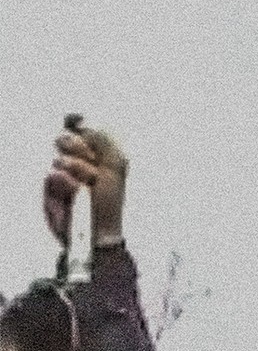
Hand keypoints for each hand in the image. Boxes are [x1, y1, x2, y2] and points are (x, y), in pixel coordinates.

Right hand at [44, 117, 127, 247]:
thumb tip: (84, 121)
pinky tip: (76, 193)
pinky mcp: (49, 187)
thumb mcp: (116, 166)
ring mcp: (59, 172)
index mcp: (89, 151)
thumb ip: (104, 139)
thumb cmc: (110, 200)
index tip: (95, 147)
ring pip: (60, 156)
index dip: (84, 132)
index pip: (77, 126)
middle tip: (95, 171)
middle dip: (82, 152)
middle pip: (65, 136)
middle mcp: (72, 158)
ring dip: (79, 172)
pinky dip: (67, 182)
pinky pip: (52, 173)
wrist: (99, 229)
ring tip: (88, 187)